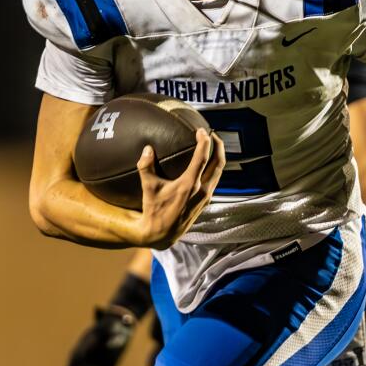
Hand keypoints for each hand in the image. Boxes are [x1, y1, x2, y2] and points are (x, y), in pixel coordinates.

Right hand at [136, 129, 224, 248]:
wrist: (162, 234)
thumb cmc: (154, 210)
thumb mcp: (148, 188)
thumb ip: (146, 167)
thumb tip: (147, 149)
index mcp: (189, 185)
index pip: (203, 158)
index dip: (204, 142)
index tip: (201, 131)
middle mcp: (202, 190)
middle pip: (219, 163)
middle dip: (218, 146)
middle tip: (212, 134)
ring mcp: (206, 197)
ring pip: (219, 173)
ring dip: (218, 157)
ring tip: (213, 146)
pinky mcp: (206, 202)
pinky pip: (215, 180)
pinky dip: (215, 169)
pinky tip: (208, 164)